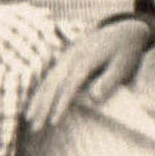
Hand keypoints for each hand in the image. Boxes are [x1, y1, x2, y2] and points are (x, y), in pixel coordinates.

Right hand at [19, 14, 154, 132]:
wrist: (124, 30)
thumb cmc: (126, 51)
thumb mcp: (124, 65)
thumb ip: (109, 81)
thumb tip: (94, 99)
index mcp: (86, 59)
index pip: (70, 85)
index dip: (61, 104)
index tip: (53, 121)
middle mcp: (71, 57)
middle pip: (53, 83)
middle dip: (42, 105)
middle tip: (34, 126)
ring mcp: (66, 56)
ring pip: (47, 79)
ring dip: (37, 99)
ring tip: (28, 118)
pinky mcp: (65, 58)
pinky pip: (50, 76)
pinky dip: (41, 91)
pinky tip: (35, 103)